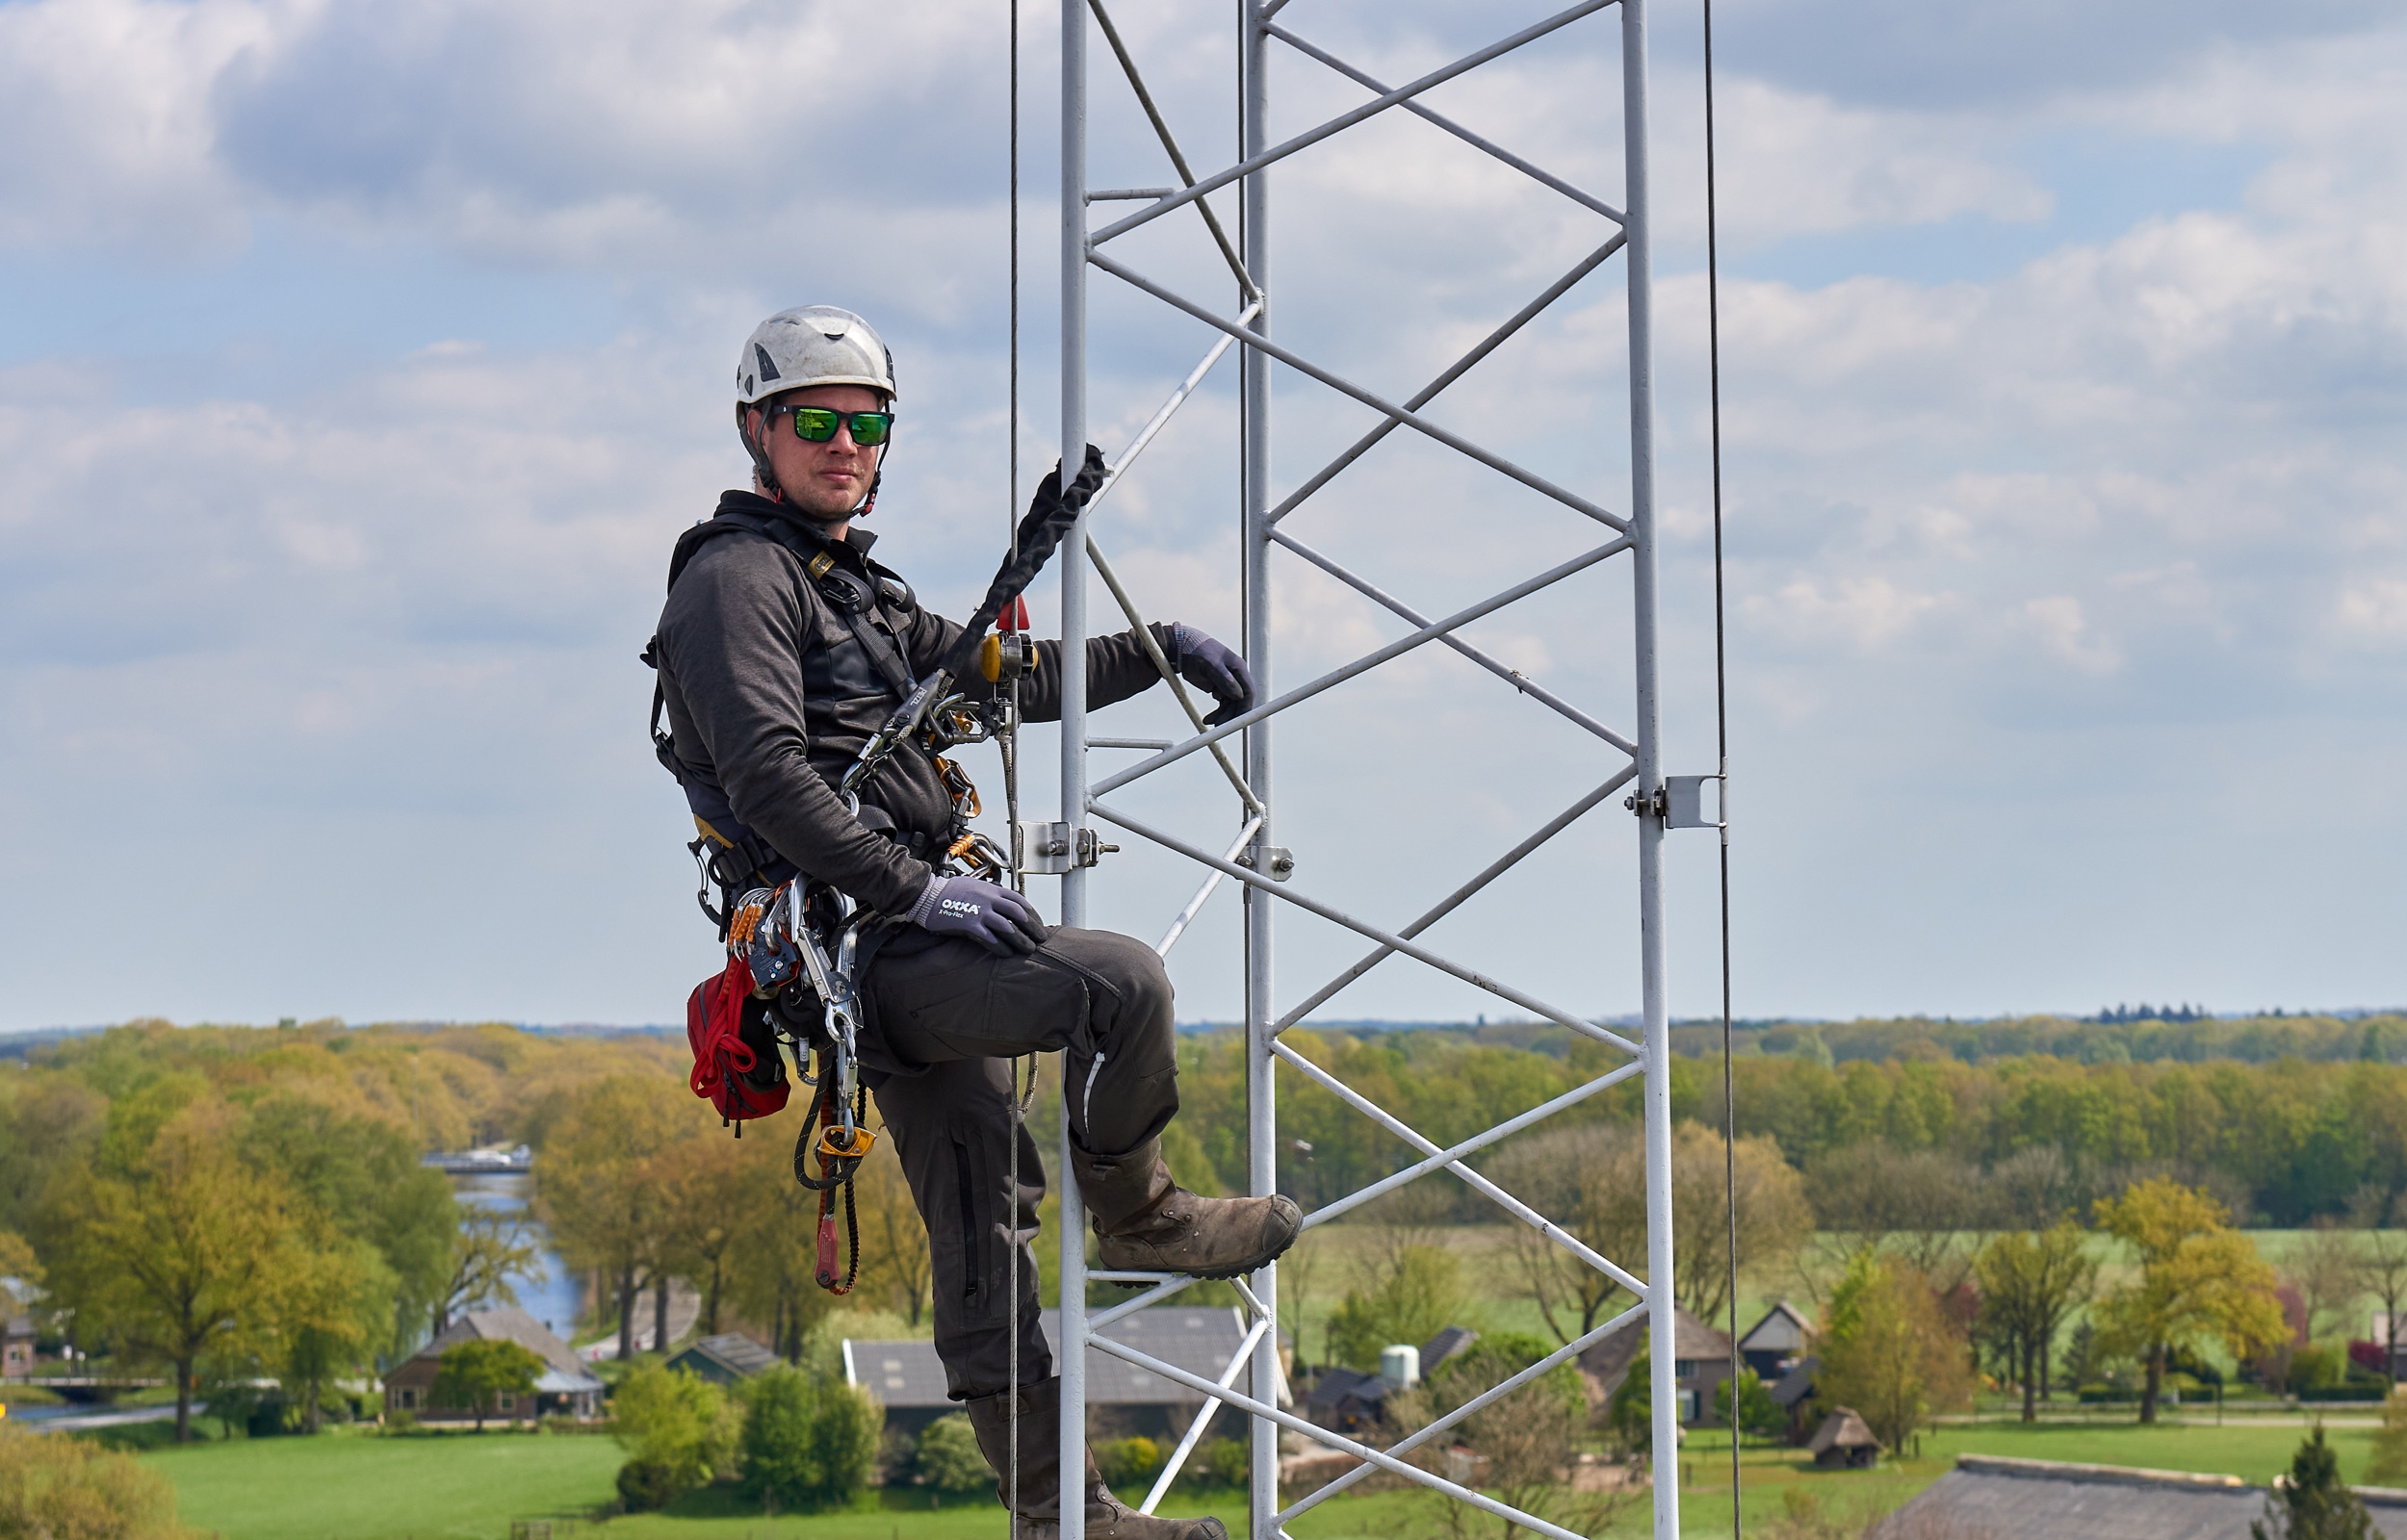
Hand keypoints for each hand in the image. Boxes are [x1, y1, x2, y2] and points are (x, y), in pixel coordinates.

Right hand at [908, 874, 1047, 956]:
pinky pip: (990, 939)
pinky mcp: (969, 925)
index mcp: (992, 889)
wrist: (928, 895)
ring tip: (1028, 949)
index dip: (1032, 913)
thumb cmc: (950, 892)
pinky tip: (1007, 954)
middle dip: (1032, 927)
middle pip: (1018, 914)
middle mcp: (989, 899)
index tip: (1038, 923)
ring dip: (1021, 940)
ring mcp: (979, 911)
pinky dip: (1000, 947)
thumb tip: (1005, 905)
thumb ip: (991, 894)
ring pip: (1008, 927)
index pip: (1020, 900)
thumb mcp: (976, 886)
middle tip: (1040, 938)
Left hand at [1171, 624, 1256, 726]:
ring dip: (1223, 716)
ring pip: (1231, 705)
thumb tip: (1238, 695)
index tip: (1239, 721)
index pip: (1248, 691)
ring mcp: (1227, 683)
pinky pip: (1221, 705)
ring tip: (1209, 722)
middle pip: (1240, 701)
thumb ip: (1224, 678)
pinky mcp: (1217, 687)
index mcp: (1239, 668)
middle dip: (1232, 715)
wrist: (1181, 648)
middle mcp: (1236, 677)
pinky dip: (1216, 713)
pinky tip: (1207, 719)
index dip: (1246, 707)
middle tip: (1220, 726)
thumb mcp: (1211, 664)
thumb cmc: (1198, 651)